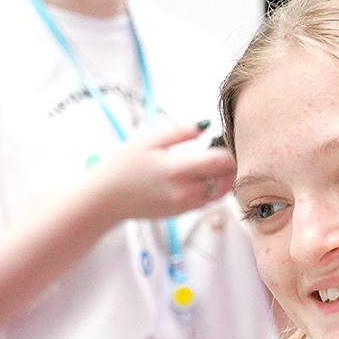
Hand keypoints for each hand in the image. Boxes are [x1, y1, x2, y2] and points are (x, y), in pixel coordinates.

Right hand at [88, 120, 237, 222]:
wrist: (108, 198)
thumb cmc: (125, 166)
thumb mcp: (149, 140)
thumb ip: (180, 131)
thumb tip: (205, 125)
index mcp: (178, 170)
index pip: (221, 162)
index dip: (229, 149)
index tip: (225, 139)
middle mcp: (186, 191)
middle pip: (226, 179)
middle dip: (230, 164)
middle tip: (225, 149)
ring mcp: (185, 205)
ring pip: (220, 193)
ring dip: (223, 178)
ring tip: (216, 162)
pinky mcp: (182, 213)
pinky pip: (207, 201)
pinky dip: (212, 188)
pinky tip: (203, 175)